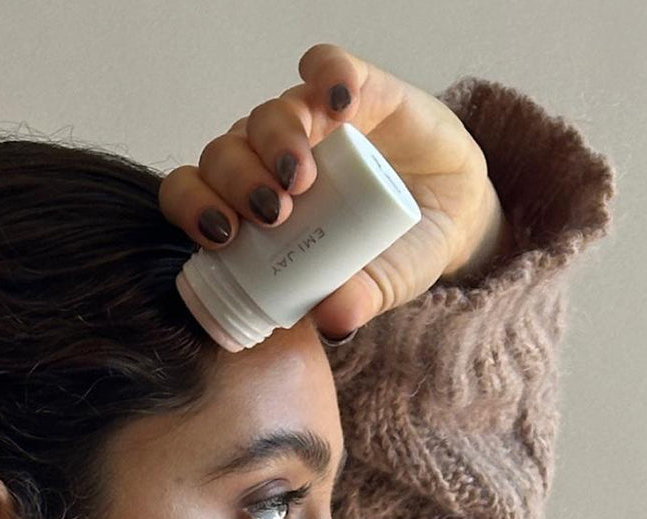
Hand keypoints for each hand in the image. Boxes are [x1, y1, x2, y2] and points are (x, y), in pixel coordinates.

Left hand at [158, 44, 510, 338]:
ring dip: (276, 142)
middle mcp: (268, 161)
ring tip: (304, 178)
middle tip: (272, 214)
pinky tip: (340, 101)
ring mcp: (309, 123)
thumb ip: (355, 301)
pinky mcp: (354, 89)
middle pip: (225, 155)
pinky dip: (327, 77)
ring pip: (267, 114)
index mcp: (251, 211)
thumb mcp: (376, 286)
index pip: (196, 196)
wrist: (453, 214)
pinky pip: (326, 67)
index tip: (223, 235)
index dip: (193, 208)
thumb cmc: (391, 252)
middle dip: (237, 181)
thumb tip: (332, 323)